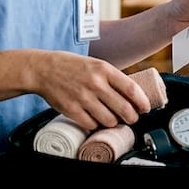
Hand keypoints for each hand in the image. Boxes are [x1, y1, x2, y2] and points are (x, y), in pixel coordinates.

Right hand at [30, 52, 151, 130]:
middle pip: (124, 109)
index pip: (131, 89)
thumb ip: (111, 77)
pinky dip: (95, 124)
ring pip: (109, 120)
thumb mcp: (94, 64)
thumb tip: (131, 94)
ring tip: (111, 118)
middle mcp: (95, 83)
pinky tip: (94, 118)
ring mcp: (83, 98)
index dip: (142, 102)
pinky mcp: (72, 110)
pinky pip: (92, 124)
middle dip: (132, 117)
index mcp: (103, 69)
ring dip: (113, 122)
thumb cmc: (70, 66)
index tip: (146, 108)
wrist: (42, 69)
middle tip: (131, 118)